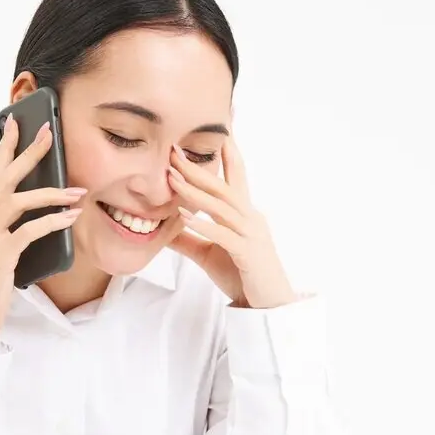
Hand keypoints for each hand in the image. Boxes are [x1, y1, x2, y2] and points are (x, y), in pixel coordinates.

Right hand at [0, 114, 85, 351]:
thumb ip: (3, 226)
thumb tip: (31, 205)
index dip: (3, 149)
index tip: (15, 124)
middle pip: (4, 178)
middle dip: (28, 153)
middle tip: (48, 133)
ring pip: (19, 200)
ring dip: (52, 192)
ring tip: (78, 191)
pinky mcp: (0, 254)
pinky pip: (30, 229)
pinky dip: (53, 220)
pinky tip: (70, 217)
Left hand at [166, 136, 297, 308]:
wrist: (269, 306)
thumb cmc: (243, 276)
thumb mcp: (209, 253)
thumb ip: (189, 237)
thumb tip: (165, 227)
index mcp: (244, 214)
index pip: (235, 176)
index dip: (227, 151)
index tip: (218, 128)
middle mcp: (250, 218)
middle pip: (223, 186)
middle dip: (199, 167)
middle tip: (175, 149)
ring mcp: (251, 235)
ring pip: (222, 207)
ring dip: (195, 192)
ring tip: (173, 179)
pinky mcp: (248, 254)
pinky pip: (224, 236)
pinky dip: (204, 225)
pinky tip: (186, 217)